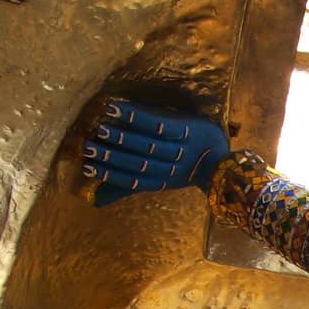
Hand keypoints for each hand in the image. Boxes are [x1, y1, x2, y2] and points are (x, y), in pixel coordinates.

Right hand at [83, 99, 229, 206]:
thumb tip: (95, 200)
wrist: (221, 159)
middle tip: (88, 147)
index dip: (110, 175)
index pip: (132, 181)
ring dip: (124, 138)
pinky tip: (118, 108)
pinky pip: (160, 124)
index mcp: (161, 182)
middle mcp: (170, 168)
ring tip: (101, 129)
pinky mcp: (187, 129)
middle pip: (138, 163)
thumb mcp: (156, 181)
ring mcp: (180, 149)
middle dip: (112, 156)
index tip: (87, 167)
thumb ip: (127, 188)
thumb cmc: (182, 168)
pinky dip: (138, 117)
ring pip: (149, 146)